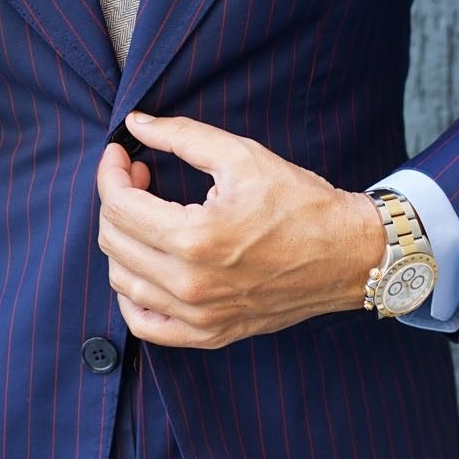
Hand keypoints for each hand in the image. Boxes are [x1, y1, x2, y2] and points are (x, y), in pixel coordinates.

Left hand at [96, 112, 386, 348]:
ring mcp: (199, 316)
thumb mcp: (243, 156)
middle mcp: (190, 284)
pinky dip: (133, 296)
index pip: (118, 205)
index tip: (120, 154)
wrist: (347, 256)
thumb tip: (135, 124)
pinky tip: (145, 268)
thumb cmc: (301, 205)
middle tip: (140, 176)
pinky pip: (145, 324)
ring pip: (122, 281)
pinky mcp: (209, 334)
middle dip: (116, 199)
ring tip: (147, 216)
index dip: (110, 171)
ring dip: (123, 242)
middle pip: (114, 241)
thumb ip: (182, 136)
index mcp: (195, 238)